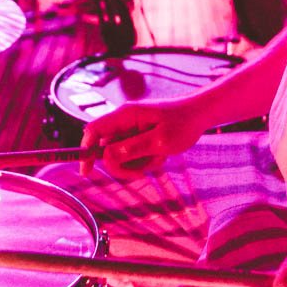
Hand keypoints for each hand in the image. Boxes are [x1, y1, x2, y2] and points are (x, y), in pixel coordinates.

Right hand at [79, 95, 207, 178]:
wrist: (200, 115)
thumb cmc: (183, 123)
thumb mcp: (159, 141)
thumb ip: (132, 149)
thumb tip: (106, 157)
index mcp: (125, 115)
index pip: (94, 130)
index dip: (86, 150)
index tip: (86, 171)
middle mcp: (124, 121)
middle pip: (107, 149)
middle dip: (123, 165)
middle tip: (142, 172)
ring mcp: (131, 129)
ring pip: (122, 155)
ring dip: (138, 163)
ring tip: (159, 157)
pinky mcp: (139, 136)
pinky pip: (134, 155)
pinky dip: (146, 160)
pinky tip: (161, 155)